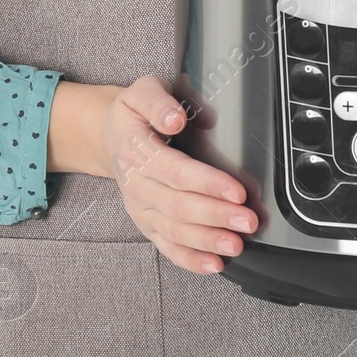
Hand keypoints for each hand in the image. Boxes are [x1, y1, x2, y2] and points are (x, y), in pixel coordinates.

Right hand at [92, 75, 260, 276]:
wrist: (109, 135)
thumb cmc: (133, 113)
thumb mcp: (142, 91)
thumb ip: (158, 102)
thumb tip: (175, 119)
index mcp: (135, 149)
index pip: (175, 171)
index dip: (207, 184)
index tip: (237, 191)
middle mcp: (136, 183)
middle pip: (178, 206)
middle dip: (216, 216)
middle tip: (247, 221)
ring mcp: (140, 207)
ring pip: (173, 231)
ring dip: (207, 241)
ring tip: (236, 245)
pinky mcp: (146, 223)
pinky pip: (166, 246)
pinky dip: (189, 260)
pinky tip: (213, 265)